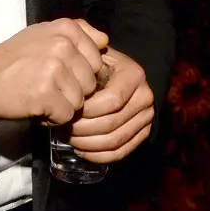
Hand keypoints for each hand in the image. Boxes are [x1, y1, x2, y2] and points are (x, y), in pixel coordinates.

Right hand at [0, 18, 107, 125]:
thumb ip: (78, 32)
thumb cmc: (15, 58)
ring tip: (42, 95)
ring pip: (80, 100)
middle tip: (49, 85)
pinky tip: (38, 106)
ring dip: (63, 105)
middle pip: (90, 81)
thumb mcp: (45, 33)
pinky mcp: (46, 94)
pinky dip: (53, 118)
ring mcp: (54, 69)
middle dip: (73, 90)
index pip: (97, 58)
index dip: (81, 71)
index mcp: (66, 28)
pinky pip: (66, 115)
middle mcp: (62, 45)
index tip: (61, 72)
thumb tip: (105, 41)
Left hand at [68, 48, 154, 163]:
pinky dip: (99, 156)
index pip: (112, 100)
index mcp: (135, 75)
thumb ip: (84, 57)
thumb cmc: (100, 64)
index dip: (87, 110)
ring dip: (88, 144)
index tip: (68, 109)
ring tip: (69, 137)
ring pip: (116, 140)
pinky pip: (121, 152)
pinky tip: (82, 150)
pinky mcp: (143, 133)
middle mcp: (145, 96)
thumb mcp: (94, 54)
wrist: (119, 74)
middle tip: (63, 126)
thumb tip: (69, 73)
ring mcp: (146, 117)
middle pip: (112, 123)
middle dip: (83, 129)